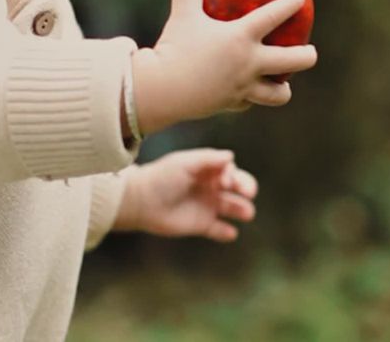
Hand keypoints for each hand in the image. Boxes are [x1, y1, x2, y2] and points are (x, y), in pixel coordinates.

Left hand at [114, 149, 258, 241]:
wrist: (140, 201)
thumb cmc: (162, 177)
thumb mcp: (184, 163)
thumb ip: (207, 159)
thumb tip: (231, 156)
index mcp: (207, 170)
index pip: (230, 170)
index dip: (233, 175)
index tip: (226, 181)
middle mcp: (210, 187)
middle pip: (236, 187)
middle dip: (246, 188)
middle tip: (249, 193)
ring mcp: (207, 206)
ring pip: (232, 208)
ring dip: (242, 209)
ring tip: (247, 213)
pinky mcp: (201, 225)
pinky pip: (219, 229)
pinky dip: (227, 232)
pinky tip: (231, 232)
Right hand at [132, 0, 317, 133]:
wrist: (163, 89)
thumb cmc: (174, 48)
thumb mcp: (181, 15)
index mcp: (242, 37)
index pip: (273, 16)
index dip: (290, 5)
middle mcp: (250, 63)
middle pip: (293, 61)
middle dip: (308, 56)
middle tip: (310, 52)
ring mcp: (243, 87)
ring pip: (278, 94)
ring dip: (284, 88)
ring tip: (285, 84)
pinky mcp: (231, 103)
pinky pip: (248, 102)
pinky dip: (250, 97)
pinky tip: (247, 94)